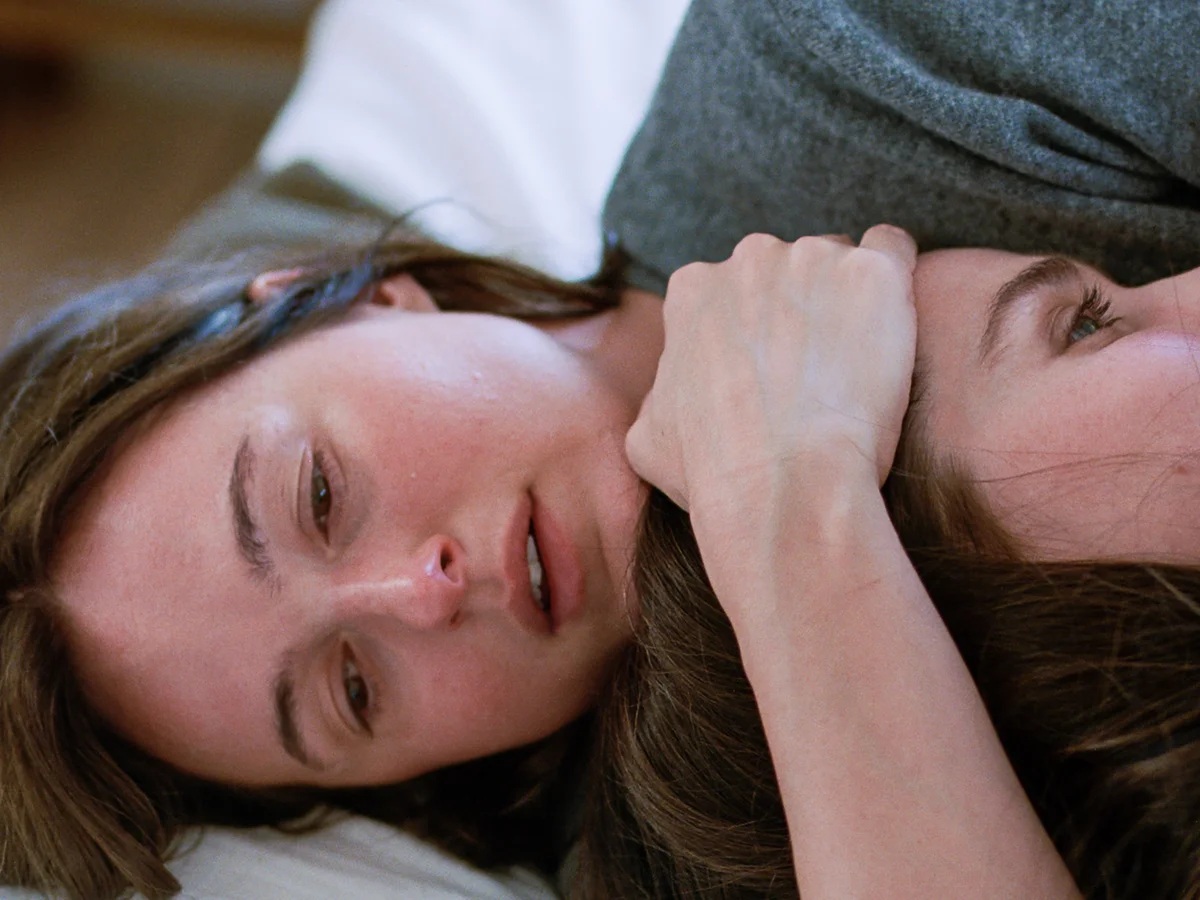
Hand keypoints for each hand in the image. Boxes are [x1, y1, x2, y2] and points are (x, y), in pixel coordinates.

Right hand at [625, 226, 916, 519]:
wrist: (782, 486)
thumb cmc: (714, 472)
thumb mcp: (651, 436)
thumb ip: (663, 395)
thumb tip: (670, 398)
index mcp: (693, 290)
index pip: (732, 288)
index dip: (756, 329)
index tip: (774, 367)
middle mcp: (749, 259)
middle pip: (787, 269)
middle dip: (803, 308)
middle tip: (818, 370)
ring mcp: (813, 258)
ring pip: (838, 262)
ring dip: (848, 302)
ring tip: (859, 366)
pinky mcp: (872, 273)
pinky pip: (892, 249)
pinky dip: (896, 283)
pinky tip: (895, 328)